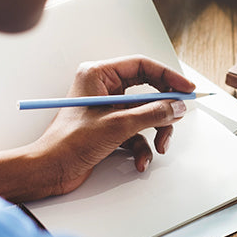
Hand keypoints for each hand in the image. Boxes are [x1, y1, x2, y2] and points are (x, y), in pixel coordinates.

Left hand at [30, 55, 194, 194]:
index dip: (168, 77)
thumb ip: (152, 114)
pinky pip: (136, 133)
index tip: (186, 89)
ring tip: (158, 147)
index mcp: (98, 75)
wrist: (50, 170)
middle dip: (162, 110)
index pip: (142, 66)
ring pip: (144, 115)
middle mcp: (103, 89)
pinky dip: (141, 148)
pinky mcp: (108, 129)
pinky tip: (139, 161)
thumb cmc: (68, 143)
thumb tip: (176, 106)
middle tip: (177, 117)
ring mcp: (107, 110)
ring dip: (155, 133)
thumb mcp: (118, 125)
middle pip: (147, 91)